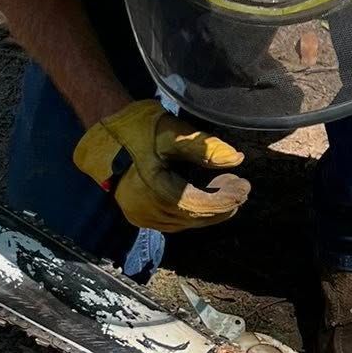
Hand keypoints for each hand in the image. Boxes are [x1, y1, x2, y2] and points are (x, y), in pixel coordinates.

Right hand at [73, 98, 248, 234]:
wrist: (107, 136)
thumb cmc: (139, 129)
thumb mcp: (173, 133)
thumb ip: (205, 147)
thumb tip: (237, 159)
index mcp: (151, 188)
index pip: (195, 204)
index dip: (223, 199)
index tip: (244, 187)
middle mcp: (144, 209)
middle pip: (192, 217)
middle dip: (221, 205)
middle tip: (241, 187)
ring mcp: (140, 216)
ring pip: (185, 223)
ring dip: (209, 210)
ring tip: (227, 188)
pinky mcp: (139, 217)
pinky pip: (174, 222)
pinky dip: (193, 213)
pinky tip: (206, 197)